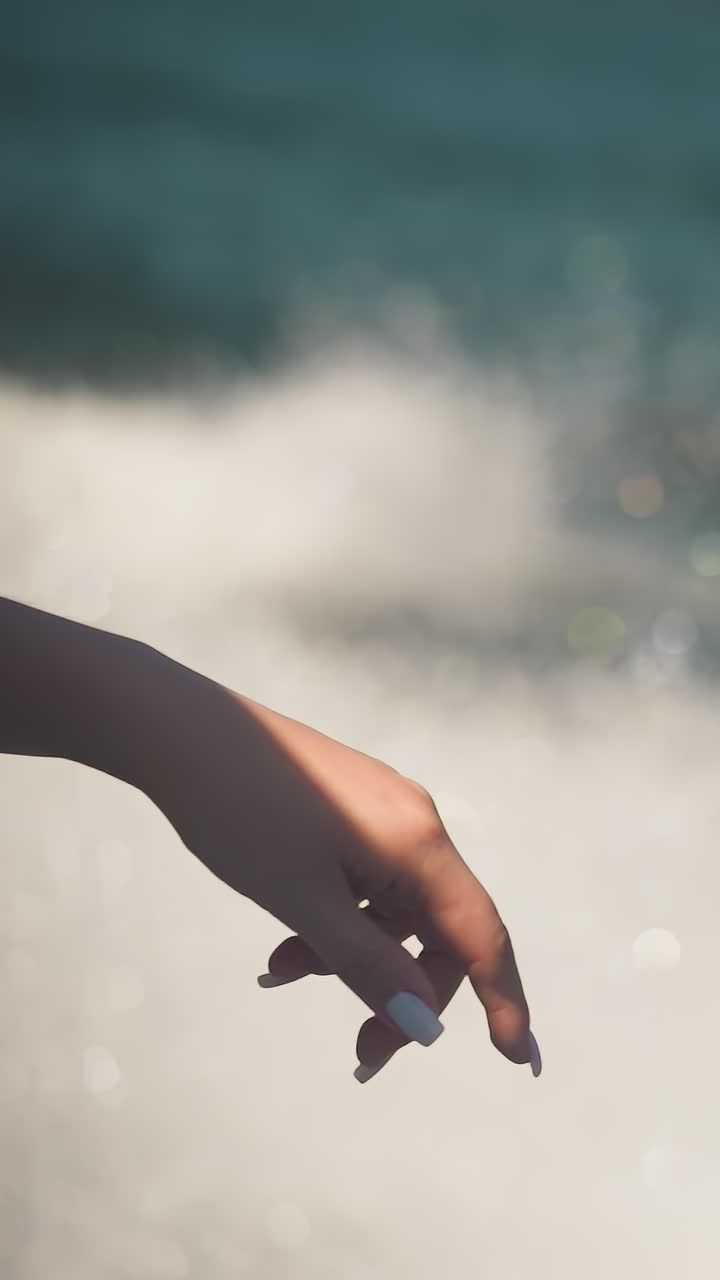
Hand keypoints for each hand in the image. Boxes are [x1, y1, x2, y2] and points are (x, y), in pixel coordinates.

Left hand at [138, 657, 540, 1081]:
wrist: (178, 731)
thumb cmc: (240, 812)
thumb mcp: (304, 903)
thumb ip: (369, 967)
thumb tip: (427, 1025)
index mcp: (418, 842)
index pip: (482, 935)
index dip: (505, 1000)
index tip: (520, 1061)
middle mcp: (414, 822)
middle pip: (438, 929)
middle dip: (405, 994)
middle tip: (363, 1055)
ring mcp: (381, 810)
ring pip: (394, 910)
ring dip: (356, 958)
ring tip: (285, 974)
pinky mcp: (348, 807)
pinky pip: (364, 882)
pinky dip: (336, 922)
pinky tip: (285, 944)